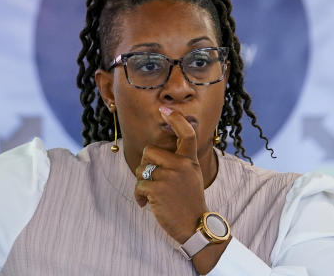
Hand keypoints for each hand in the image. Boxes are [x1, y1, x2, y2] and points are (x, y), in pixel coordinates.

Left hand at [133, 106, 206, 242]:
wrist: (194, 225)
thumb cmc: (189, 200)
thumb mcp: (192, 175)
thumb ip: (180, 161)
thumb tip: (155, 152)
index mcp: (190, 160)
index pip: (186, 134)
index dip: (176, 119)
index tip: (165, 109)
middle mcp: (180, 164)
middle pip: (149, 151)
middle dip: (146, 165)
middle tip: (152, 180)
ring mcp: (169, 176)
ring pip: (141, 169)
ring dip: (142, 183)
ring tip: (152, 196)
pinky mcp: (157, 190)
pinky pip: (138, 186)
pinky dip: (139, 196)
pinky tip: (146, 204)